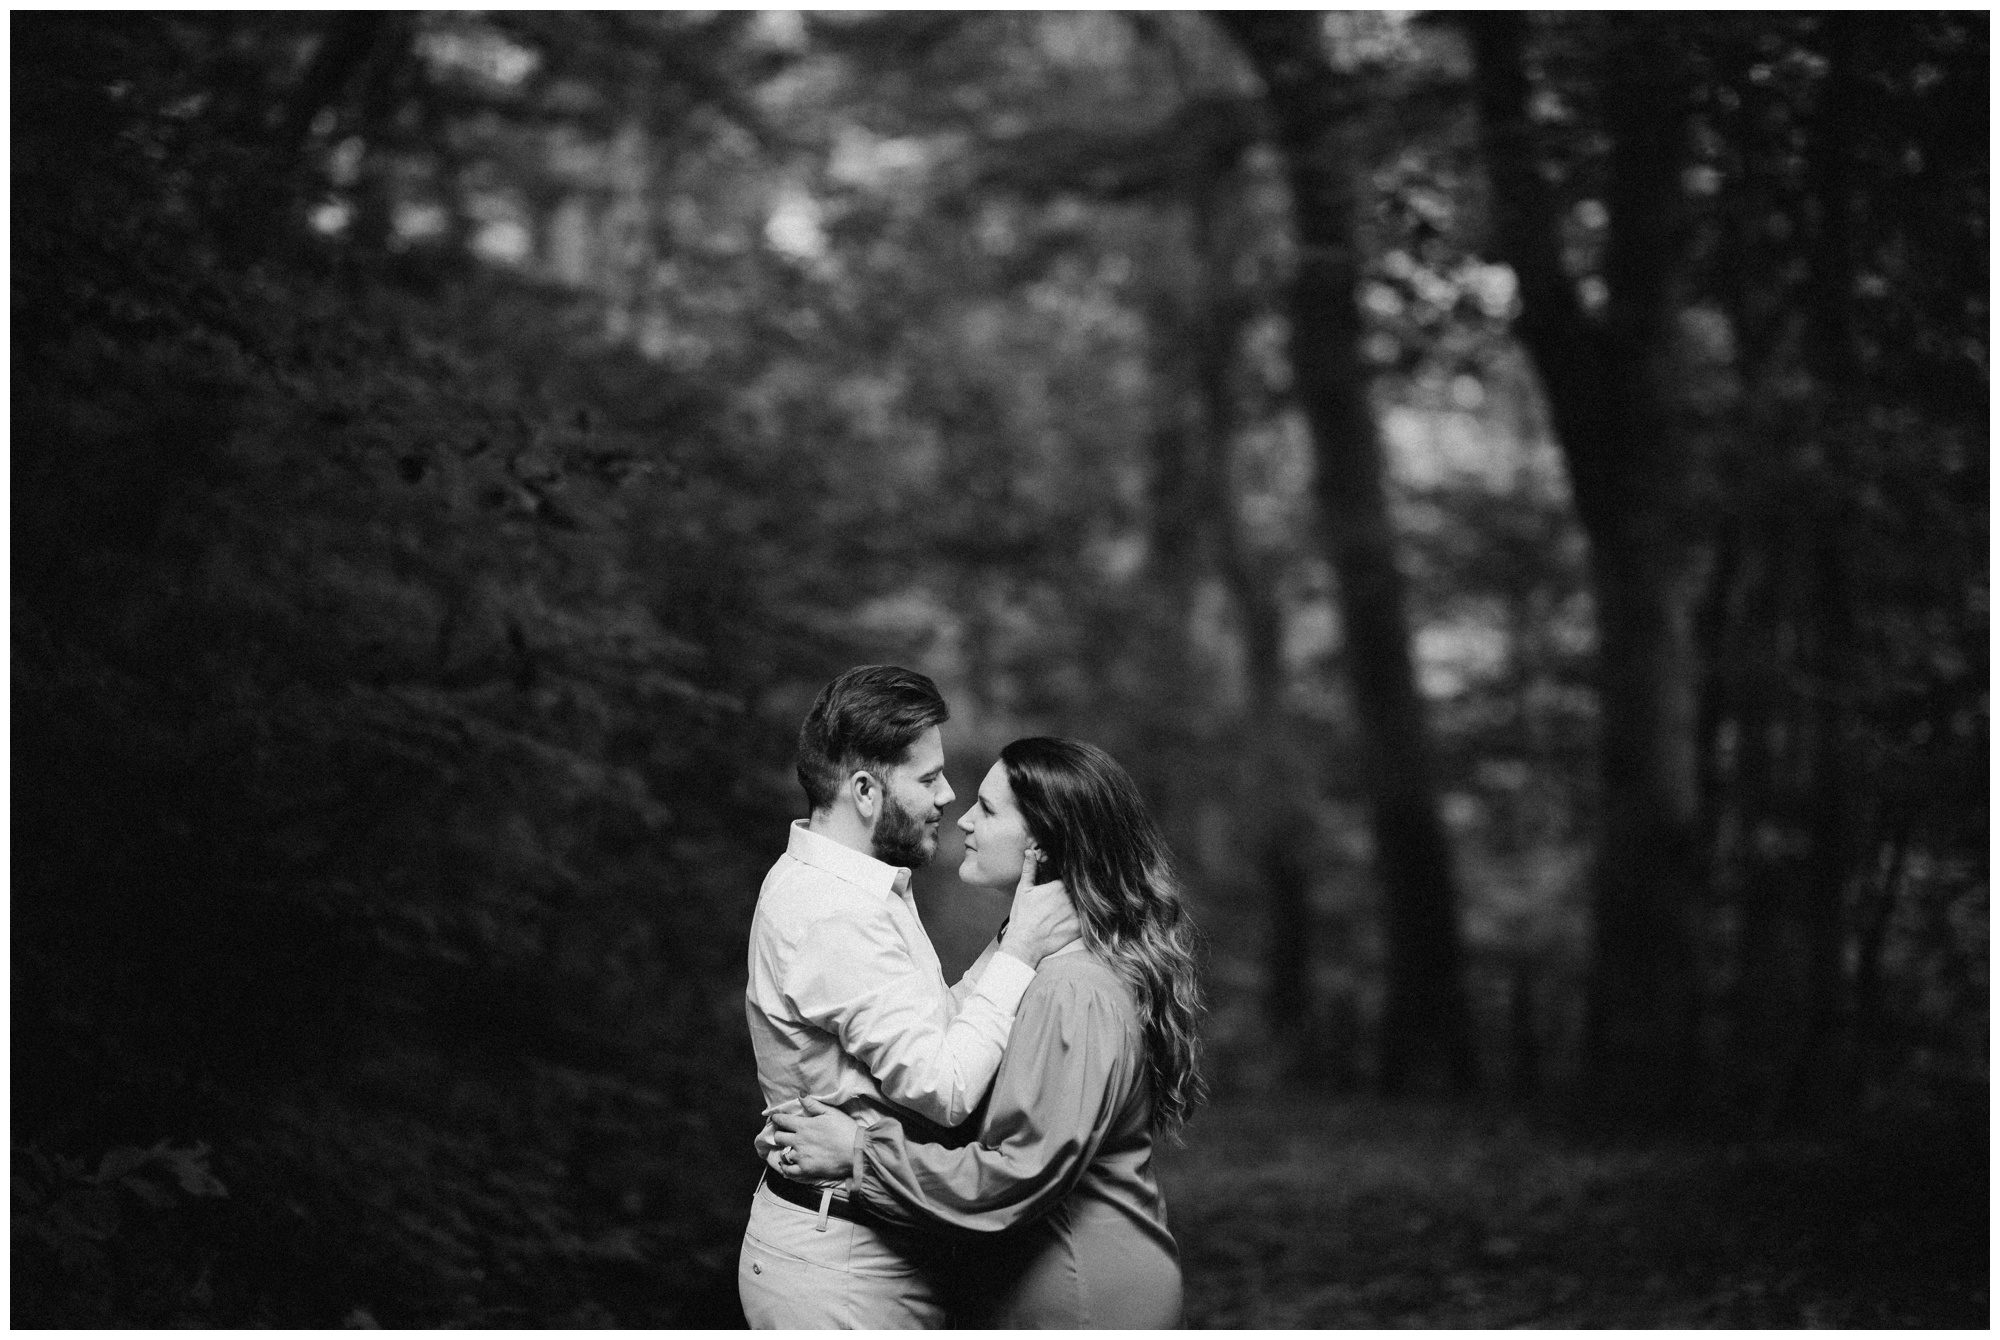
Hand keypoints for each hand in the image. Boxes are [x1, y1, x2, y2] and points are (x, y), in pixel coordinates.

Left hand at [767, 1096, 859, 1181]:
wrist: (856, 1151)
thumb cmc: (845, 1129)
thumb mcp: (831, 1112)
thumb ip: (813, 1105)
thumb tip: (800, 1095)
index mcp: (804, 1125)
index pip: (782, 1120)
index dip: (777, 1118)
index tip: (775, 1118)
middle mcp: (799, 1141)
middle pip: (779, 1137)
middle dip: (779, 1134)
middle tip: (784, 1134)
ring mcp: (801, 1156)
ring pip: (783, 1153)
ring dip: (785, 1150)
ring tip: (788, 1149)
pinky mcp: (806, 1170)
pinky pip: (788, 1171)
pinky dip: (785, 1168)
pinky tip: (786, 1165)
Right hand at [999, 848, 1079, 966]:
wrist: (1024, 944)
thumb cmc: (1022, 916)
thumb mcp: (1024, 890)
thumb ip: (1030, 869)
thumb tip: (1030, 853)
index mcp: (1058, 886)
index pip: (1072, 877)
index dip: (1072, 879)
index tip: (1070, 882)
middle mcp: (1069, 899)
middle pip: (1081, 891)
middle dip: (1079, 891)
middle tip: (1075, 895)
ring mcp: (1075, 914)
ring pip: (1086, 904)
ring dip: (1085, 904)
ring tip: (1078, 906)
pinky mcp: (1078, 928)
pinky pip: (1088, 920)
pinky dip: (1088, 919)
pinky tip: (1083, 920)